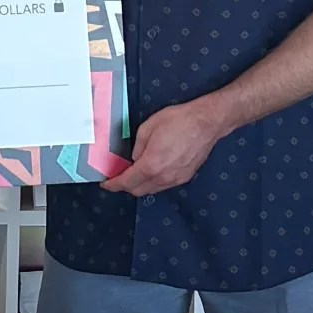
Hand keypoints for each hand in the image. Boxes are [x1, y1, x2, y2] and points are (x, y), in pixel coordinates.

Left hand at [103, 99, 230, 195]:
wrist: (207, 122)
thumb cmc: (178, 121)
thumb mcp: (147, 128)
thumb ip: (137, 147)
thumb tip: (134, 159)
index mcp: (151, 165)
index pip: (127, 182)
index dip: (113, 185)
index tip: (106, 184)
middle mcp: (163, 177)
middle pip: (138, 191)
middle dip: (125, 186)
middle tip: (118, 176)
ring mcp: (176, 179)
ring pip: (152, 190)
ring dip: (140, 185)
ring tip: (134, 172)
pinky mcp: (185, 177)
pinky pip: (163, 185)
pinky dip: (153, 182)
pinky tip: (151, 170)